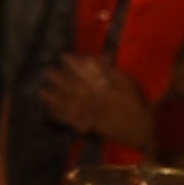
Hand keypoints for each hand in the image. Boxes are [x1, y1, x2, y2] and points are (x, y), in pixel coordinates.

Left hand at [33, 52, 153, 148]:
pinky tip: (50, 112)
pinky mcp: (88, 124)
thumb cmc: (137, 103)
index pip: (84, 70)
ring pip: (67, 102)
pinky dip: (60, 116)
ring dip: (54, 97)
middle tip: (47, 71)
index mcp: (104, 85)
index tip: (63, 56)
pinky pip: (71, 120)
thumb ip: (112, 71)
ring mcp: (90, 112)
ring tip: (41, 91)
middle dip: (58, 78)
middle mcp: (94, 97)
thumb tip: (101, 57)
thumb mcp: (128, 83)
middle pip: (71, 85)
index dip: (72, 62)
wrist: (141, 128)